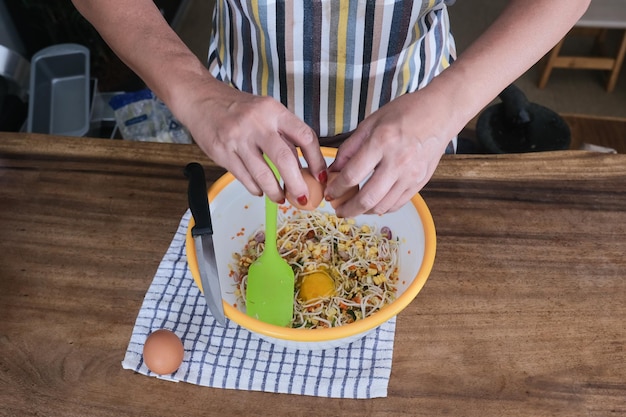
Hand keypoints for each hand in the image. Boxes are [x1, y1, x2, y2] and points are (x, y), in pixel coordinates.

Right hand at [178, 80, 326, 202]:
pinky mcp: (222, 152)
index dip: (316, 160)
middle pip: (285, 159)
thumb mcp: (267, 111)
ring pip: (263, 174)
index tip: (320, 177)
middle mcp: (257, 123)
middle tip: (303, 197)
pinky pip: (245, 177)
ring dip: (275, 191)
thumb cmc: (240, 108)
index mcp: (274, 111)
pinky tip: (261, 189)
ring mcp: (237, 139)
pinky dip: (256, 188)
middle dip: (297, 184)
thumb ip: (285, 134)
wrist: (201, 99)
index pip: (304, 136)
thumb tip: (306, 167)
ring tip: (281, 198)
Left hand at [325, 84, 455, 217]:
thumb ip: (350, 148)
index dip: (336, 189)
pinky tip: (373, 203)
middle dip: (348, 209)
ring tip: (354, 207)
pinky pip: (397, 204)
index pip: (352, 175)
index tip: (329, 193)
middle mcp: (398, 161)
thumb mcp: (371, 122)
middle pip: (367, 198)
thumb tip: (333, 170)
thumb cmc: (405, 113)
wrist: (440, 114)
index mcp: (381, 142)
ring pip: (382, 206)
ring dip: (364, 211)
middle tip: (338, 210)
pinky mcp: (420, 182)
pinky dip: (382, 208)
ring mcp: (411, 175)